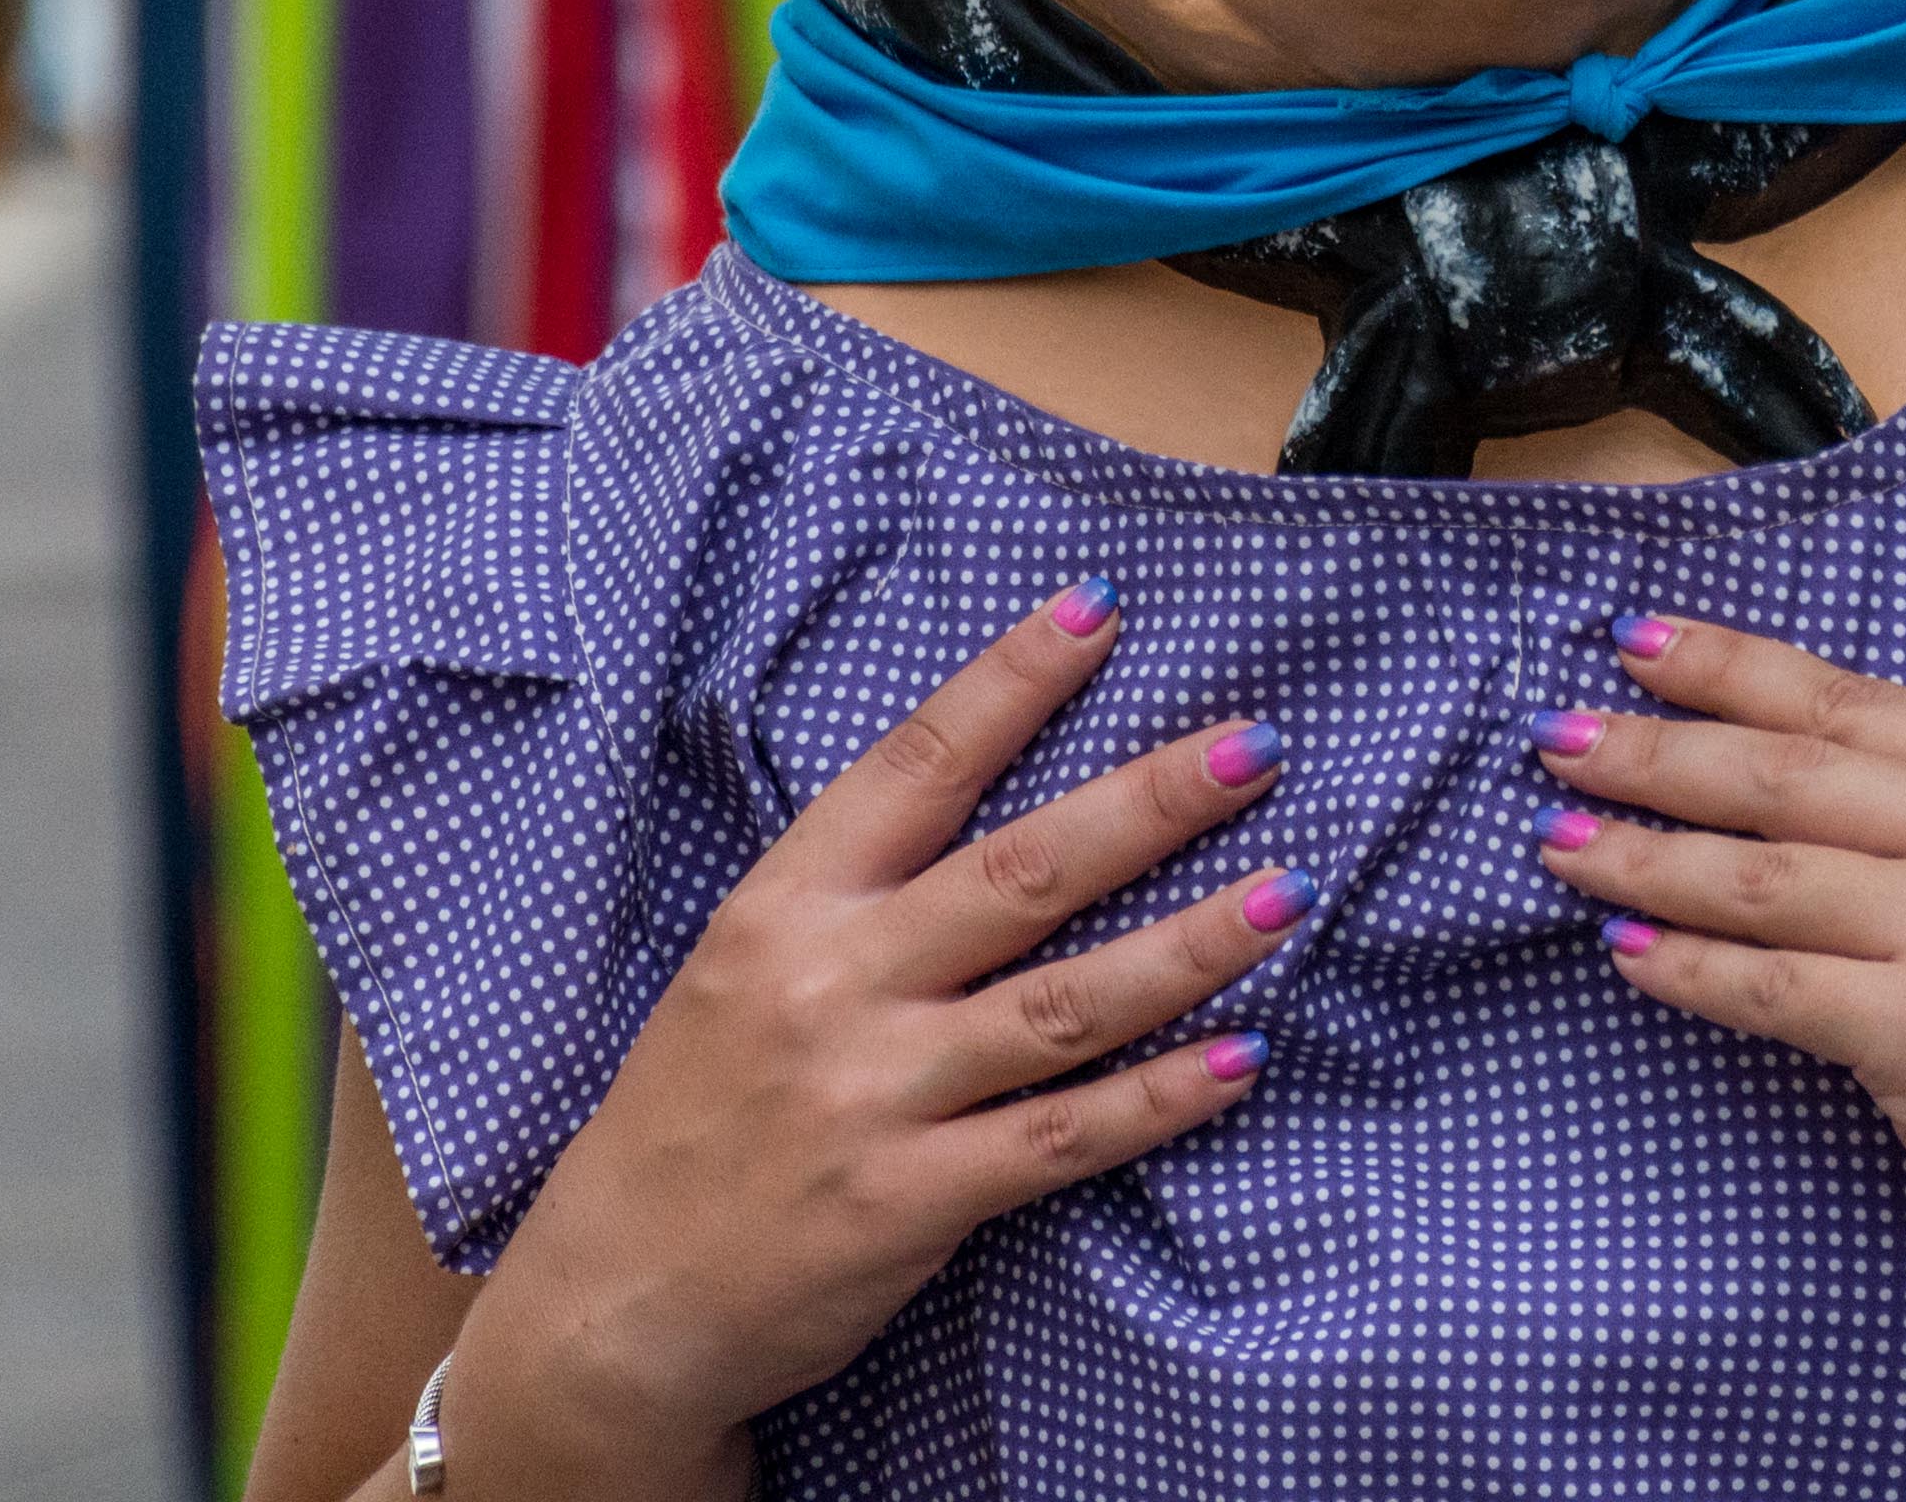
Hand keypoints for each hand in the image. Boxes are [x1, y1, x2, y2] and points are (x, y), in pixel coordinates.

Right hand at [435, 584, 1293, 1489]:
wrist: (617, 1296)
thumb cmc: (698, 1109)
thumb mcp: (742, 963)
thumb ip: (855, 889)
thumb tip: (997, 797)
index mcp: (784, 906)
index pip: (915, 765)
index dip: (1011, 683)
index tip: (1099, 611)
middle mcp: (831, 986)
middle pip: (1021, 873)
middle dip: (1148, 803)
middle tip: (1254, 746)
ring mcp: (873, 1097)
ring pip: (1063, 1005)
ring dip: (1188, 946)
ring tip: (1288, 891)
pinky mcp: (909, 1202)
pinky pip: (1060, 1138)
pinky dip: (1157, 1099)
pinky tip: (1240, 1058)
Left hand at [1539, 613, 1905, 1308]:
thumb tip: (1742, 758)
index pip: (1845, 699)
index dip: (1729, 668)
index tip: (1632, 645)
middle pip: (1787, 773)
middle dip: (1656, 752)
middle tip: (1557, 740)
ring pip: (1762, 876)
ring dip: (1643, 857)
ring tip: (1559, 842)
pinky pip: (1772, 986)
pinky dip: (1688, 967)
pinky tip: (1627, 950)